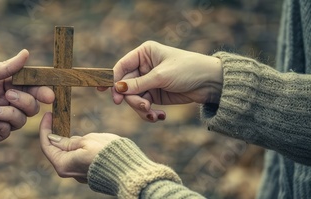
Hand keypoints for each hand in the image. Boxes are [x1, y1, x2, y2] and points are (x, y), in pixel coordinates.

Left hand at [0, 50, 54, 146]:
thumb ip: (7, 68)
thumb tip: (26, 53)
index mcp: (3, 84)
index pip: (29, 87)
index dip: (41, 89)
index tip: (49, 92)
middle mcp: (3, 101)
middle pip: (30, 105)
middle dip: (27, 101)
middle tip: (11, 96)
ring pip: (21, 119)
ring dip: (11, 112)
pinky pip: (7, 130)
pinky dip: (2, 122)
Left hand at [39, 112, 120, 182]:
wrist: (127, 168)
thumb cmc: (107, 153)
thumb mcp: (86, 140)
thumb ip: (68, 141)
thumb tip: (54, 139)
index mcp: (63, 164)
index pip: (47, 145)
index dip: (45, 128)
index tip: (48, 115)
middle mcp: (68, 171)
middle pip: (56, 150)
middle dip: (56, 133)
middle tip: (58, 117)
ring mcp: (78, 172)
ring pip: (67, 153)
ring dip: (68, 140)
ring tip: (72, 126)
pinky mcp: (87, 171)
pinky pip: (77, 157)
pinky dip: (76, 147)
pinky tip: (83, 139)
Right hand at [99, 41, 222, 121]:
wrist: (211, 83)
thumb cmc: (188, 70)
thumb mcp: (161, 76)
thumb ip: (138, 84)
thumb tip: (117, 89)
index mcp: (144, 53)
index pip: (121, 67)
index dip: (113, 80)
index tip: (110, 94)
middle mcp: (144, 67)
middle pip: (126, 86)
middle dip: (132, 99)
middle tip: (142, 107)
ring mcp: (149, 82)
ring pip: (134, 98)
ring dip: (141, 109)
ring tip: (153, 114)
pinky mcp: (155, 95)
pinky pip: (144, 106)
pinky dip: (149, 113)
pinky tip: (159, 116)